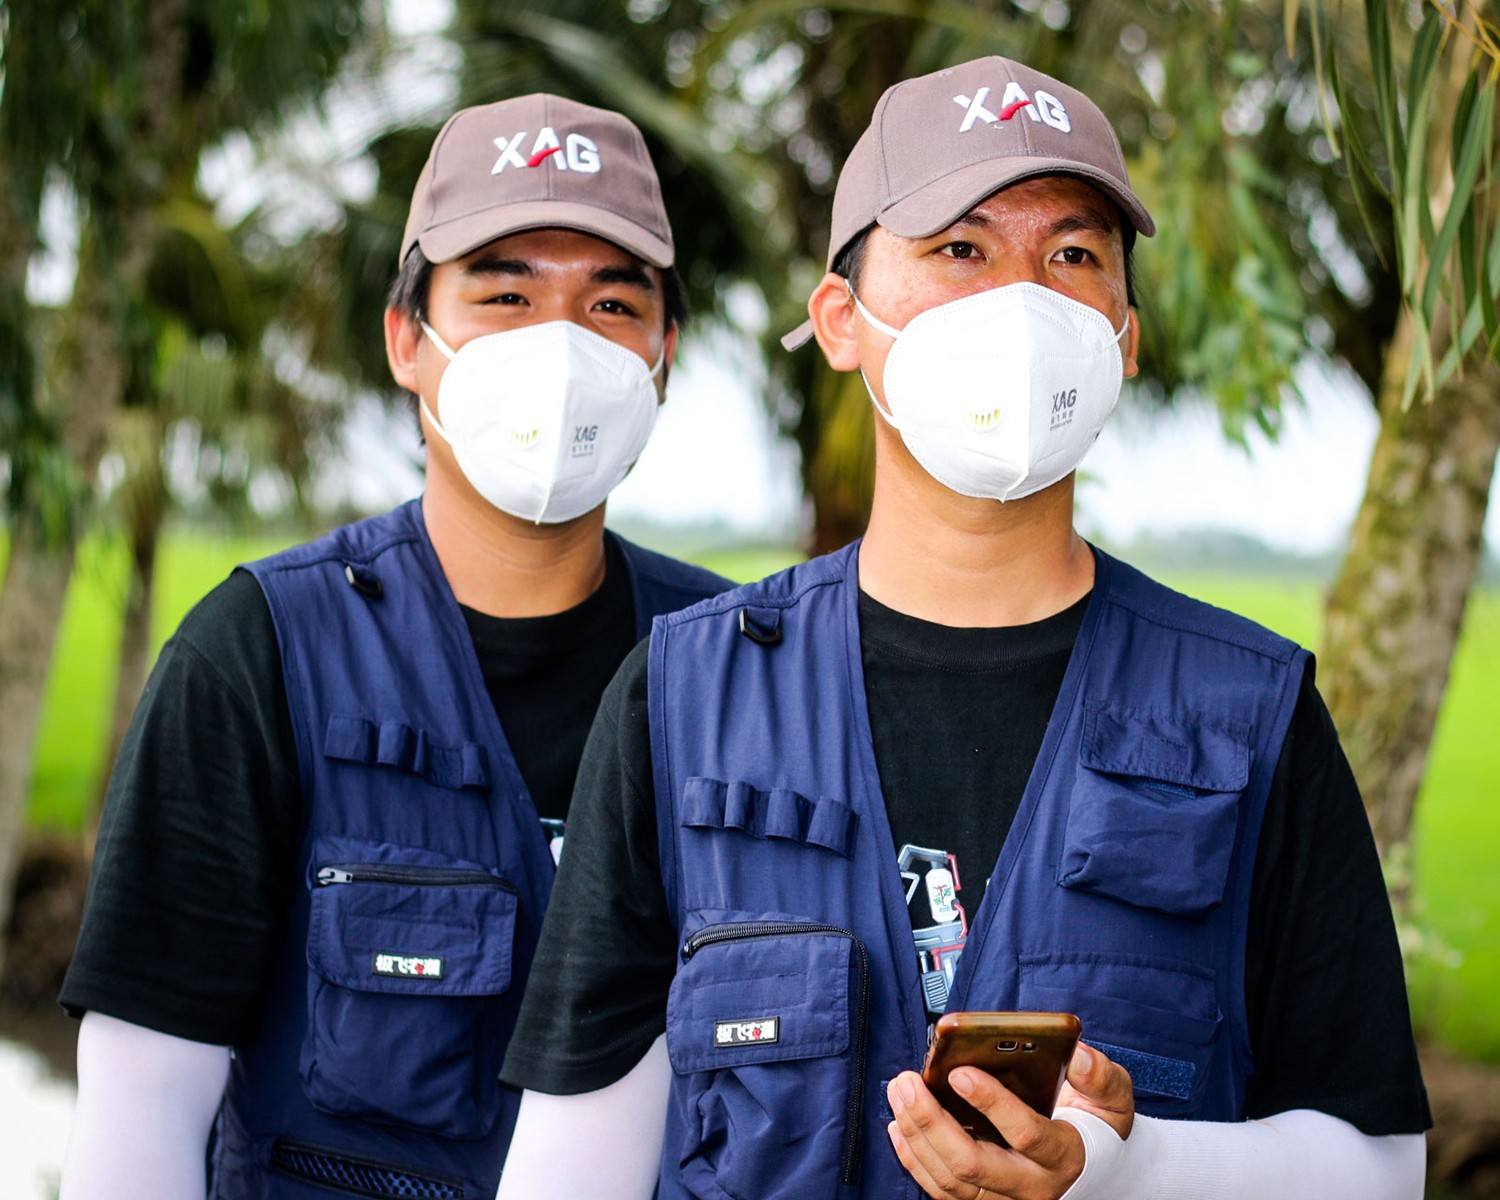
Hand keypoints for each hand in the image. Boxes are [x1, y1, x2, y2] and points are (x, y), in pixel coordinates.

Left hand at [887, 1043, 1135, 1199]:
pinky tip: (899, 1124)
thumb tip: (1077, 1054)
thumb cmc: (1094, 1119)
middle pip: (973, 1164)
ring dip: (917, 1134)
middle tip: (907, 1081)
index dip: (992, 1103)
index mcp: (1064, 1154)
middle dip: (933, 1121)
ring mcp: (1004, 1199)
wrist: (1091, 1164)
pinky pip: (940, 1191)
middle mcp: (1032, 1186)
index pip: (1026, 1133)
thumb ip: (1098, 1074)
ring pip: (950, 1180)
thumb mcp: (1111, 1093)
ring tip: (899, 1091)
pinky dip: (914, 1158)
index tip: (959, 1072)